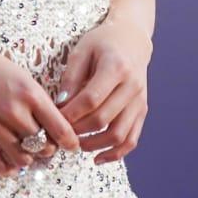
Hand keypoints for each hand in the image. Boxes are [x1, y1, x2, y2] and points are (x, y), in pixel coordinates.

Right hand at [0, 31, 82, 180]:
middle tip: (45, 145)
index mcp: (29, 92)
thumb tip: (52, 122)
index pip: (61, 128)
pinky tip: (9, 162)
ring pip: (22, 159)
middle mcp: (14, 111)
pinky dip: (7, 169)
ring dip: (27, 159)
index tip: (72, 146)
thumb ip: (35, 97)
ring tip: (25, 152)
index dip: (70, 142)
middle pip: (44, 146)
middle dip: (48, 149)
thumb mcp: (16, 72)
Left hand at [54, 16, 150, 163]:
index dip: (72, 113)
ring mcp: (139, 101)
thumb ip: (71, 78)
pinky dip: (116, 153)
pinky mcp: (142, 111)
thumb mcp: (82, 51)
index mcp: (116, 67)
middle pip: (104, 119)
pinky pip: (132, 139)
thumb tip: (60, 105)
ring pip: (119, 134)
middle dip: (79, 131)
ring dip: (96, 145)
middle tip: (61, 134)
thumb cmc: (102, 42)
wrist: (132, 39)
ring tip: (76, 146)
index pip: (91, 99)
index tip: (55, 119)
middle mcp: (132, 86)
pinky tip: (98, 158)